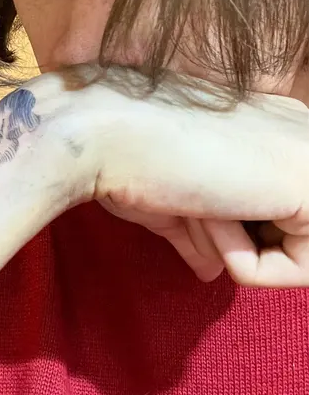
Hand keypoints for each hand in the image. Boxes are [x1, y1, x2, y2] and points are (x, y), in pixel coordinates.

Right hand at [68, 67, 308, 286]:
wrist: (107, 131)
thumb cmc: (130, 156)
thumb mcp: (177, 201)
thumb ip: (208, 231)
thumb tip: (213, 268)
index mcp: (272, 127)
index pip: (271, 212)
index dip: (227, 227)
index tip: (186, 196)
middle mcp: (300, 131)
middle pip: (285, 232)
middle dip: (235, 239)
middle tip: (190, 202)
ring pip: (295, 253)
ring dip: (234, 248)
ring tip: (197, 200)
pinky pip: (298, 269)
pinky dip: (243, 260)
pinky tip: (209, 208)